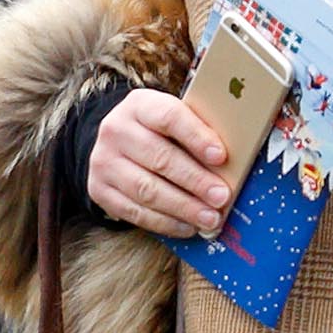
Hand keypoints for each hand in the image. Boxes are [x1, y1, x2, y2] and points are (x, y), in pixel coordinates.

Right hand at [88, 88, 231, 236]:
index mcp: (139, 105)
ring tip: (210, 217)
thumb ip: (197, 132)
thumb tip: (232, 163)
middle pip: (159, 158)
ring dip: (183, 207)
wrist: (115, 144)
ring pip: (147, 189)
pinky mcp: (99, 190)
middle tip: (222, 196)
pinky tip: (188, 226)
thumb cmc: (158, 132)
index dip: (196, 137)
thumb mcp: (173, 120)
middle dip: (195, 180)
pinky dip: (165, 222)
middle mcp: (115, 130)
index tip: (221, 157)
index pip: (169, 117)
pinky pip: (135, 212)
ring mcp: (103, 162)